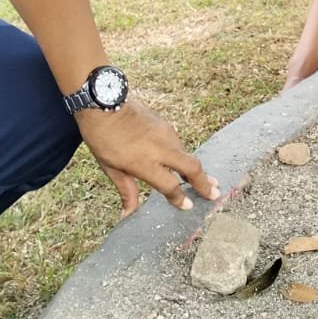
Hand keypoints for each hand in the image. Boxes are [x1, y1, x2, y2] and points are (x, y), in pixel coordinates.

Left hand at [74, 99, 220, 217]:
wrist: (104, 103)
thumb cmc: (102, 138)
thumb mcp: (111, 168)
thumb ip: (126, 191)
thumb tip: (127, 215)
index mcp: (145, 163)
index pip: (170, 185)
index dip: (180, 198)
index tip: (188, 206)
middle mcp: (160, 149)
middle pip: (192, 167)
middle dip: (205, 182)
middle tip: (215, 194)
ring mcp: (166, 134)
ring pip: (187, 154)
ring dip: (196, 169)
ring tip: (203, 180)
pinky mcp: (166, 125)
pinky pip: (179, 145)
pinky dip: (184, 156)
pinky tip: (182, 162)